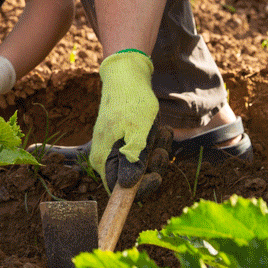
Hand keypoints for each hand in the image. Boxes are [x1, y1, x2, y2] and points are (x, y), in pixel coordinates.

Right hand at [88, 50, 158, 186]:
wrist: (128, 76)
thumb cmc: (130, 102)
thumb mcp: (136, 131)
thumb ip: (132, 160)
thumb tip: (126, 186)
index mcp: (103, 159)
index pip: (119, 190)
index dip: (140, 189)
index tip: (157, 177)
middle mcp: (107, 157)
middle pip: (134, 178)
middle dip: (153, 165)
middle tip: (162, 149)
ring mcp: (117, 148)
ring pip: (143, 164)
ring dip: (158, 150)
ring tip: (163, 132)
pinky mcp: (127, 140)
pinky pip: (145, 150)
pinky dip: (156, 142)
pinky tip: (162, 129)